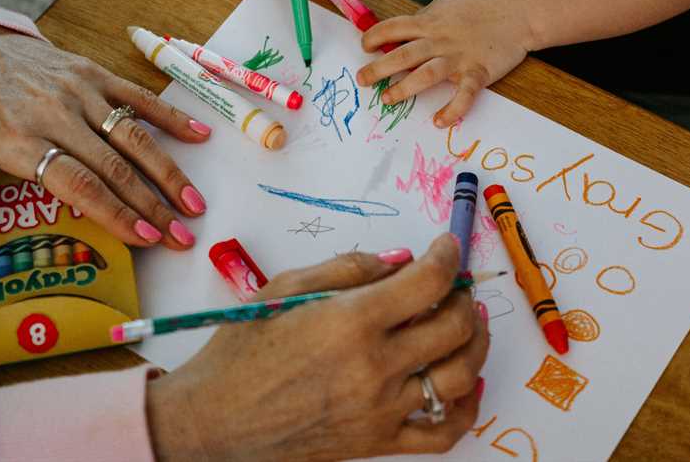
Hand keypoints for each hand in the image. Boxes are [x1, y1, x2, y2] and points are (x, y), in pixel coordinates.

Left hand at [0, 17, 210, 249]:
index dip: (115, 213)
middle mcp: (56, 114)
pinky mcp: (91, 72)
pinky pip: (136, 96)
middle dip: (153, 206)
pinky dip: (170, 115)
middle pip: (115, 167)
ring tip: (194, 204)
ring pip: (133, 136)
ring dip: (168, 172)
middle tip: (182, 236)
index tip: (144, 238)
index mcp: (18, 139)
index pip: (78, 183)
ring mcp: (79, 90)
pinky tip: (200, 136)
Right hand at [146, 234, 488, 461]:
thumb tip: (400, 260)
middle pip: (454, 325)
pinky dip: (466, 407)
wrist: (214, 421)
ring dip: (475, 343)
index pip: (428, 281)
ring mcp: (381, 409)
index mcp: (351, 321)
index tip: (447, 247)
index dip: (447, 256)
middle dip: (464, 295)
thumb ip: (348, 268)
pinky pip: (442, 433)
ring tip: (468, 324)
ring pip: (460, 375)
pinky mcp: (378, 443)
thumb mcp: (284, 287)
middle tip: (454, 285)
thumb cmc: (240, 351)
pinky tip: (466, 383)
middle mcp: (375, 366)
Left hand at [356, 0, 531, 127]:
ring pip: (425, 75)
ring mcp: (458, 58)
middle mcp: (440, 40)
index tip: (364, 46)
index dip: (374, 37)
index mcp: (430, 21)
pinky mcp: (478, 73)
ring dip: (404, 89)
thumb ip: (426, 18)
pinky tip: (438, 121)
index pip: (393, 28)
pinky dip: (452, 110)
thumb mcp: (447, 3)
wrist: (519, 11)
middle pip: (402, 55)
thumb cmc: (482, 4)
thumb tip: (406, 29)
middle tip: (362, 79)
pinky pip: (463, 96)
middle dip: (378, 68)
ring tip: (388, 99)